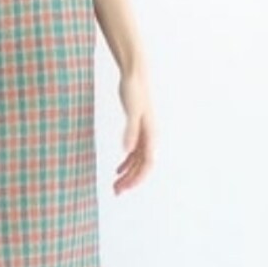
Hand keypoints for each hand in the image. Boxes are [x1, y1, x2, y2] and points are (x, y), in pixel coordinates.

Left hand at [114, 70, 155, 194]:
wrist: (135, 75)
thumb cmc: (134, 90)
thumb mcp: (131, 111)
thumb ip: (130, 131)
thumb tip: (126, 151)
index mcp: (151, 134)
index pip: (148, 164)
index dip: (138, 178)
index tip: (125, 187)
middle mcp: (149, 137)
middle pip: (142, 166)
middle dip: (131, 180)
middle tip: (116, 191)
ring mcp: (144, 134)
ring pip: (138, 161)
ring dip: (128, 174)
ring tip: (116, 185)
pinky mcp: (137, 129)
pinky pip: (134, 153)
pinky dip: (127, 163)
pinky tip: (118, 170)